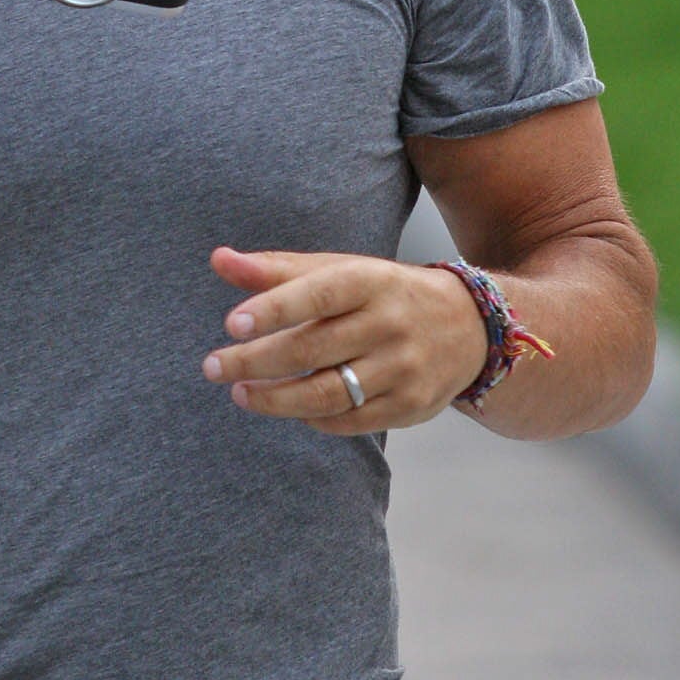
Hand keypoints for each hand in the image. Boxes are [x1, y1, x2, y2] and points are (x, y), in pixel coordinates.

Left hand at [201, 248, 487, 431]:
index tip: (231, 322)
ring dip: (276, 399)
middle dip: (255, 361)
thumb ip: (276, 269)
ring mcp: (402, 368)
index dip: (274, 308)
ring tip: (240, 393)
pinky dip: (312, 418)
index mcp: (370, 281)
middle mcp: (390, 323)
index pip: (317, 293)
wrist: (467, 327)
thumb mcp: (338, 271)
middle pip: (313, 349)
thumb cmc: (382, 294)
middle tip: (212, 366)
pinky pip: (350, 420)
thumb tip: (218, 260)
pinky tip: (286, 407)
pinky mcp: (409, 405)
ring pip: (328, 393)